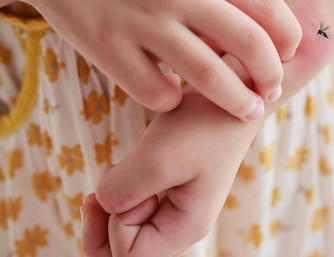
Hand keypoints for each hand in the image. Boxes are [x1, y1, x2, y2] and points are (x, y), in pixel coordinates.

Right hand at [4, 0, 300, 118]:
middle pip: (248, 43)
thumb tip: (259, 39)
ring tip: (248, 110)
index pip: (265, 2)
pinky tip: (171, 93)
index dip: (288, 34)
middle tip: (272, 91)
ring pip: (209, 76)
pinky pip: (157, 93)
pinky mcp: (107, 48)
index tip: (290, 53)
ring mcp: (141, 20)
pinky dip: (172, 101)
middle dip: (271, 75)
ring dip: (237, 101)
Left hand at [82, 88, 250, 256]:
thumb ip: (120, 192)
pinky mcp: (169, 190)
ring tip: (121, 167)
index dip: (112, 225)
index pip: (129, 256)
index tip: (128, 182)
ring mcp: (176, 208)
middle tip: (104, 183)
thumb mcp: (156, 159)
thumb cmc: (203, 125)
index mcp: (186, 227)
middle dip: (103, 220)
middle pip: (124, 248)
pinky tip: (126, 165)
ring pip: (126, 227)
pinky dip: (120, 187)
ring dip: (111, 200)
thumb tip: (103, 204)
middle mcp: (182, 225)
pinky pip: (133, 204)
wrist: (230, 93)